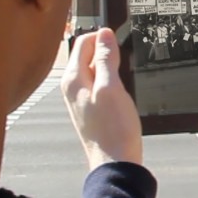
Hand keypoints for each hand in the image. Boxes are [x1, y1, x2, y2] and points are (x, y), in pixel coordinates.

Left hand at [62, 28, 143, 170]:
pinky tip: (123, 92)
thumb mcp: (112, 87)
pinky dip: (113, 82)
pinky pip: (101, 84)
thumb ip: (106, 58)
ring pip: (96, 70)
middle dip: (107, 52)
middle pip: (88, 55)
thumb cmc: (113, 129)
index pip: (83, 42)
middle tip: (125, 62)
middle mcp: (73, 87)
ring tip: (125, 79)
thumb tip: (104, 34)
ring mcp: (82, 98)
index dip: (103, 37)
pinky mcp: (92, 108)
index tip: (120, 40)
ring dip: (112, 68)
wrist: (116, 162)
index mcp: (73, 79)